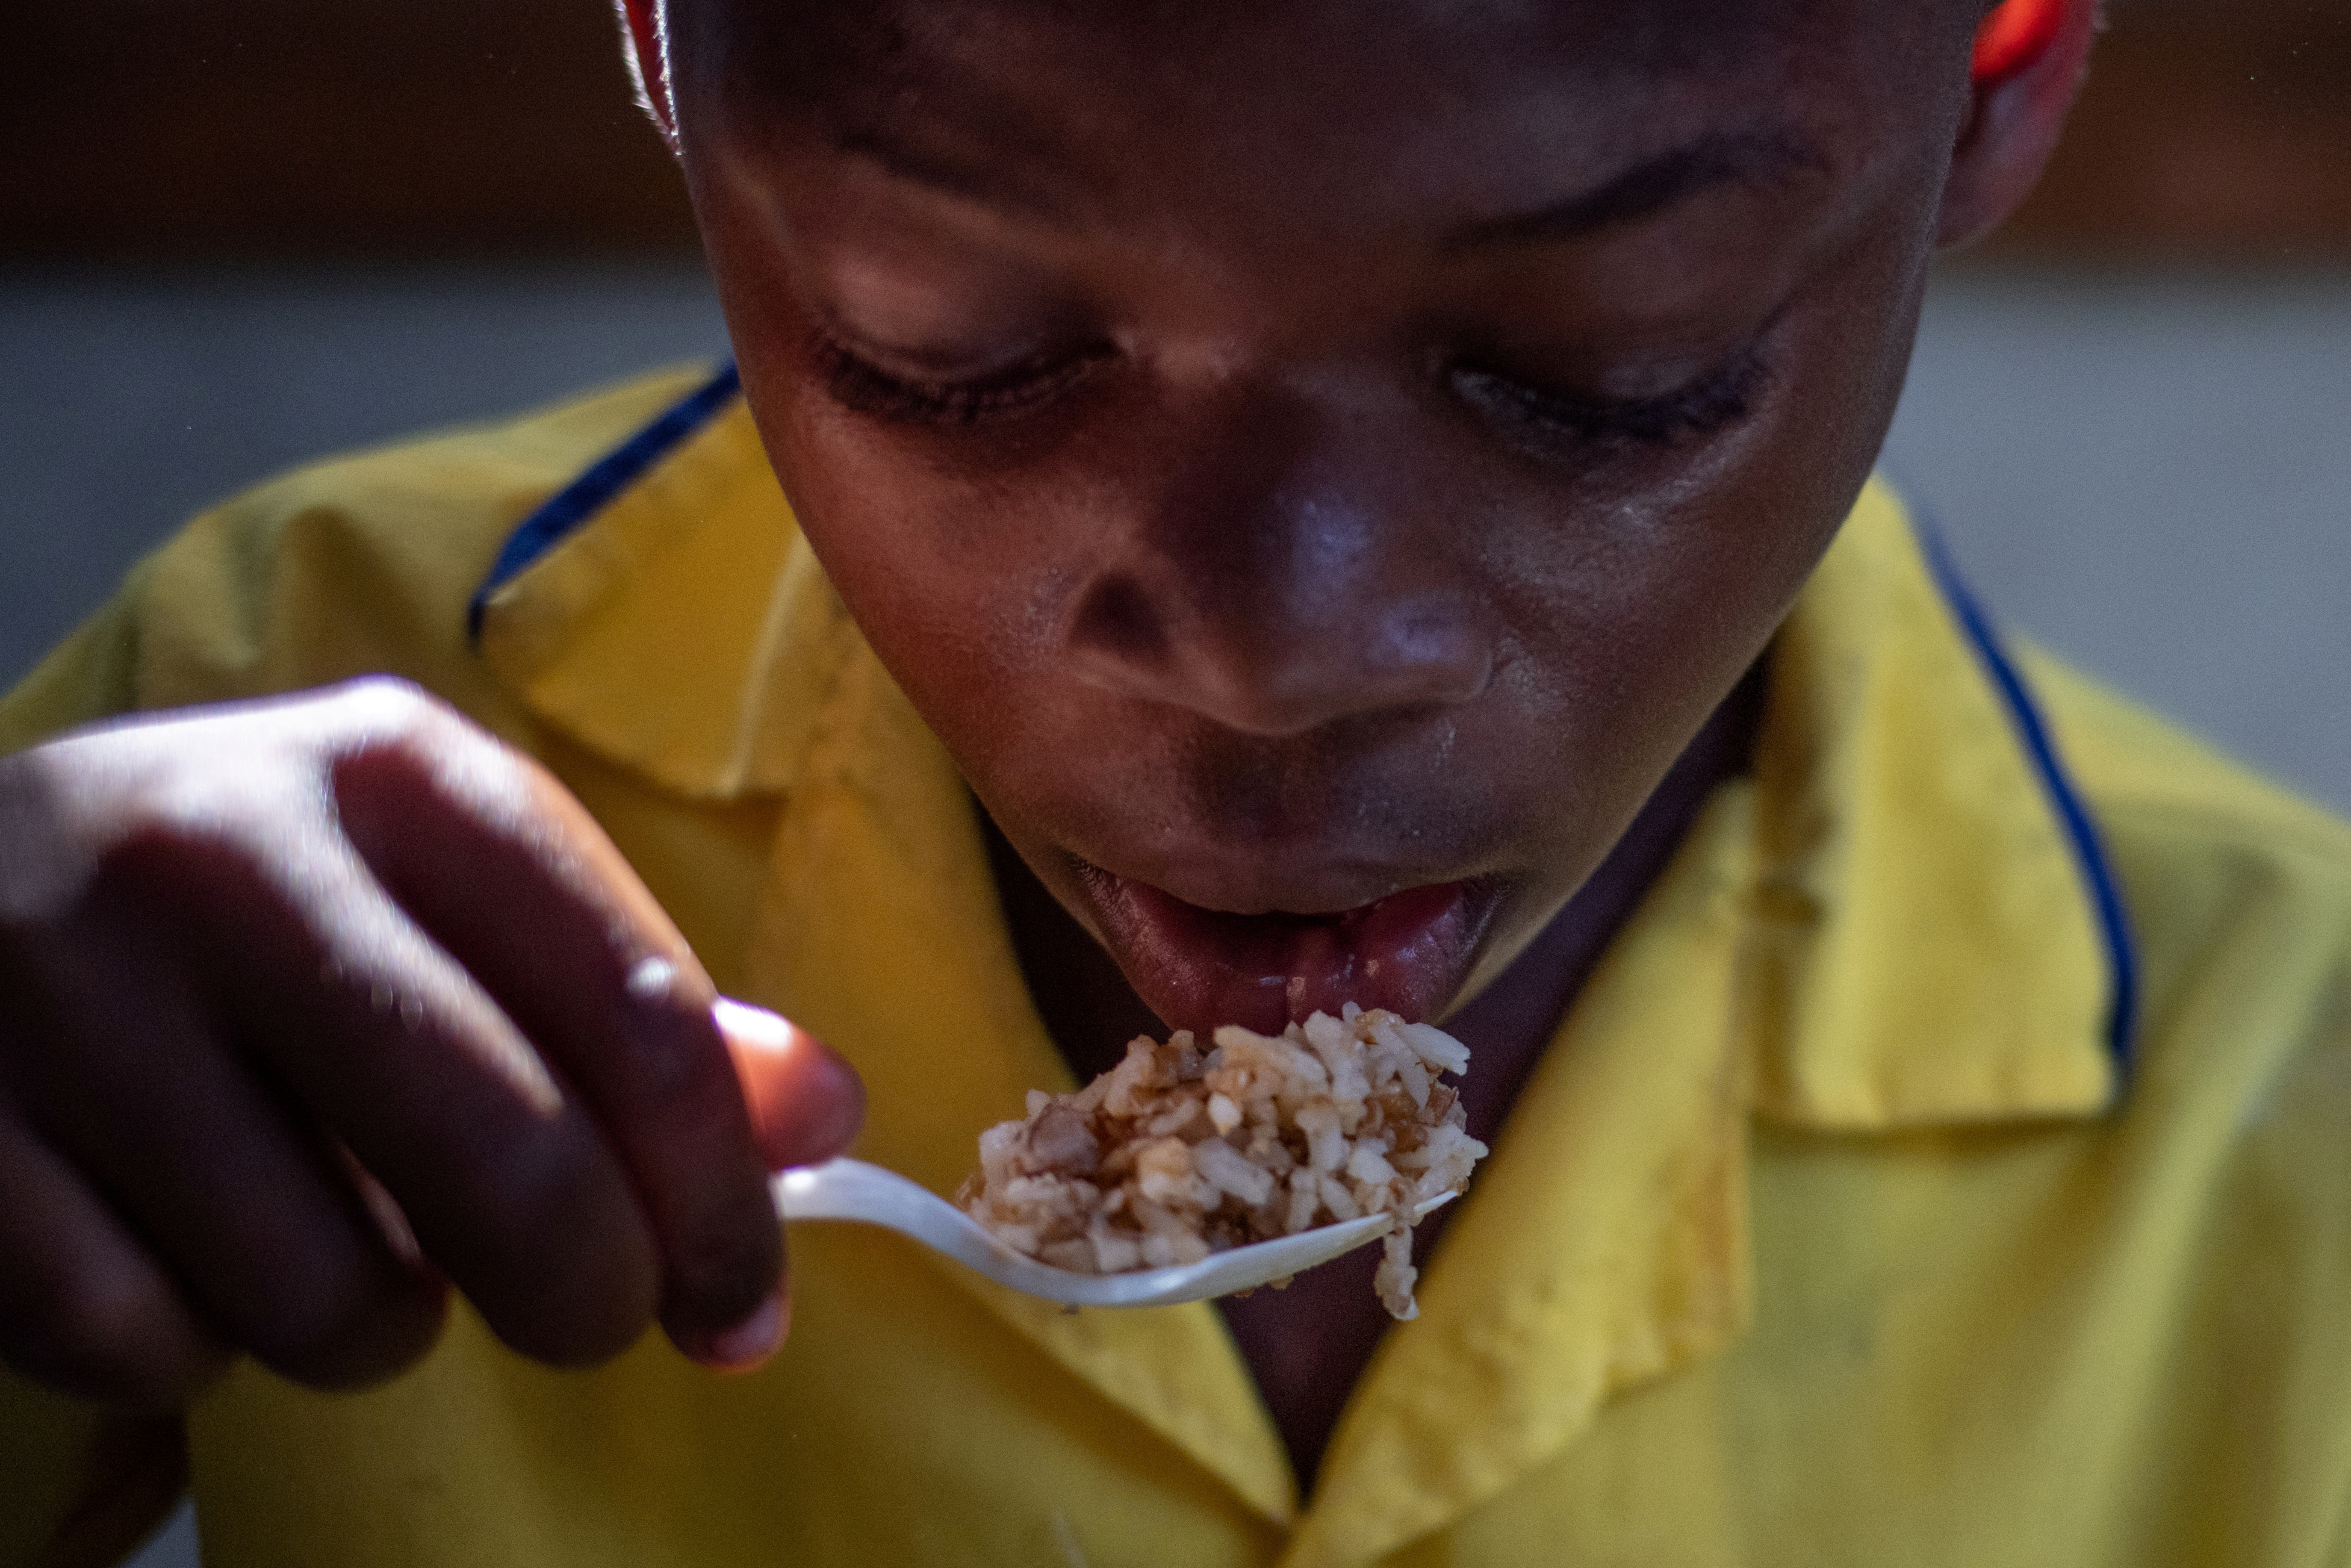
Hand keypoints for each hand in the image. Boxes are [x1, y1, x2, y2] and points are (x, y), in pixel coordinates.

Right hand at [0, 678, 863, 1408]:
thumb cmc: (268, 919)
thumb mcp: (460, 906)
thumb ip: (637, 1009)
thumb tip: (821, 1114)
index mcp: (402, 772)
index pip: (641, 1018)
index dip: (723, 1199)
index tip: (744, 1304)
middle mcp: (230, 848)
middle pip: (511, 1164)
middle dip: (587, 1295)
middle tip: (584, 1314)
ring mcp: (61, 984)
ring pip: (331, 1290)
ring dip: (375, 1324)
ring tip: (342, 1247)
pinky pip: (148, 1340)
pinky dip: (191, 1346)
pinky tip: (182, 1250)